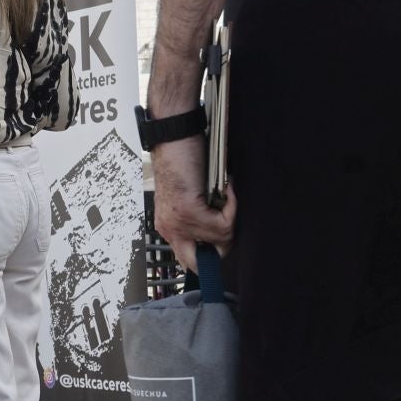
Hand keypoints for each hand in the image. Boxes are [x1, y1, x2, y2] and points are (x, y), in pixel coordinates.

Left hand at [151, 135, 235, 273]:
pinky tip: (228, 188)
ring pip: (220, 240)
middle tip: (228, 225)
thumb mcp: (187, 197)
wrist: (173, 137)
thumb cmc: (181, 159)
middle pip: (198, 264)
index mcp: (168, 227)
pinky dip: (233, 206)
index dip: (211, 251)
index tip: (223, 236)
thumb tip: (221, 236)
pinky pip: (224, 223)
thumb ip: (197, 219)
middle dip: (220, 249)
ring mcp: (178, 222)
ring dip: (230, 219)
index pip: (190, 259)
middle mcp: (170, 229)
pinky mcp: (190, 211)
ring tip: (227, 196)